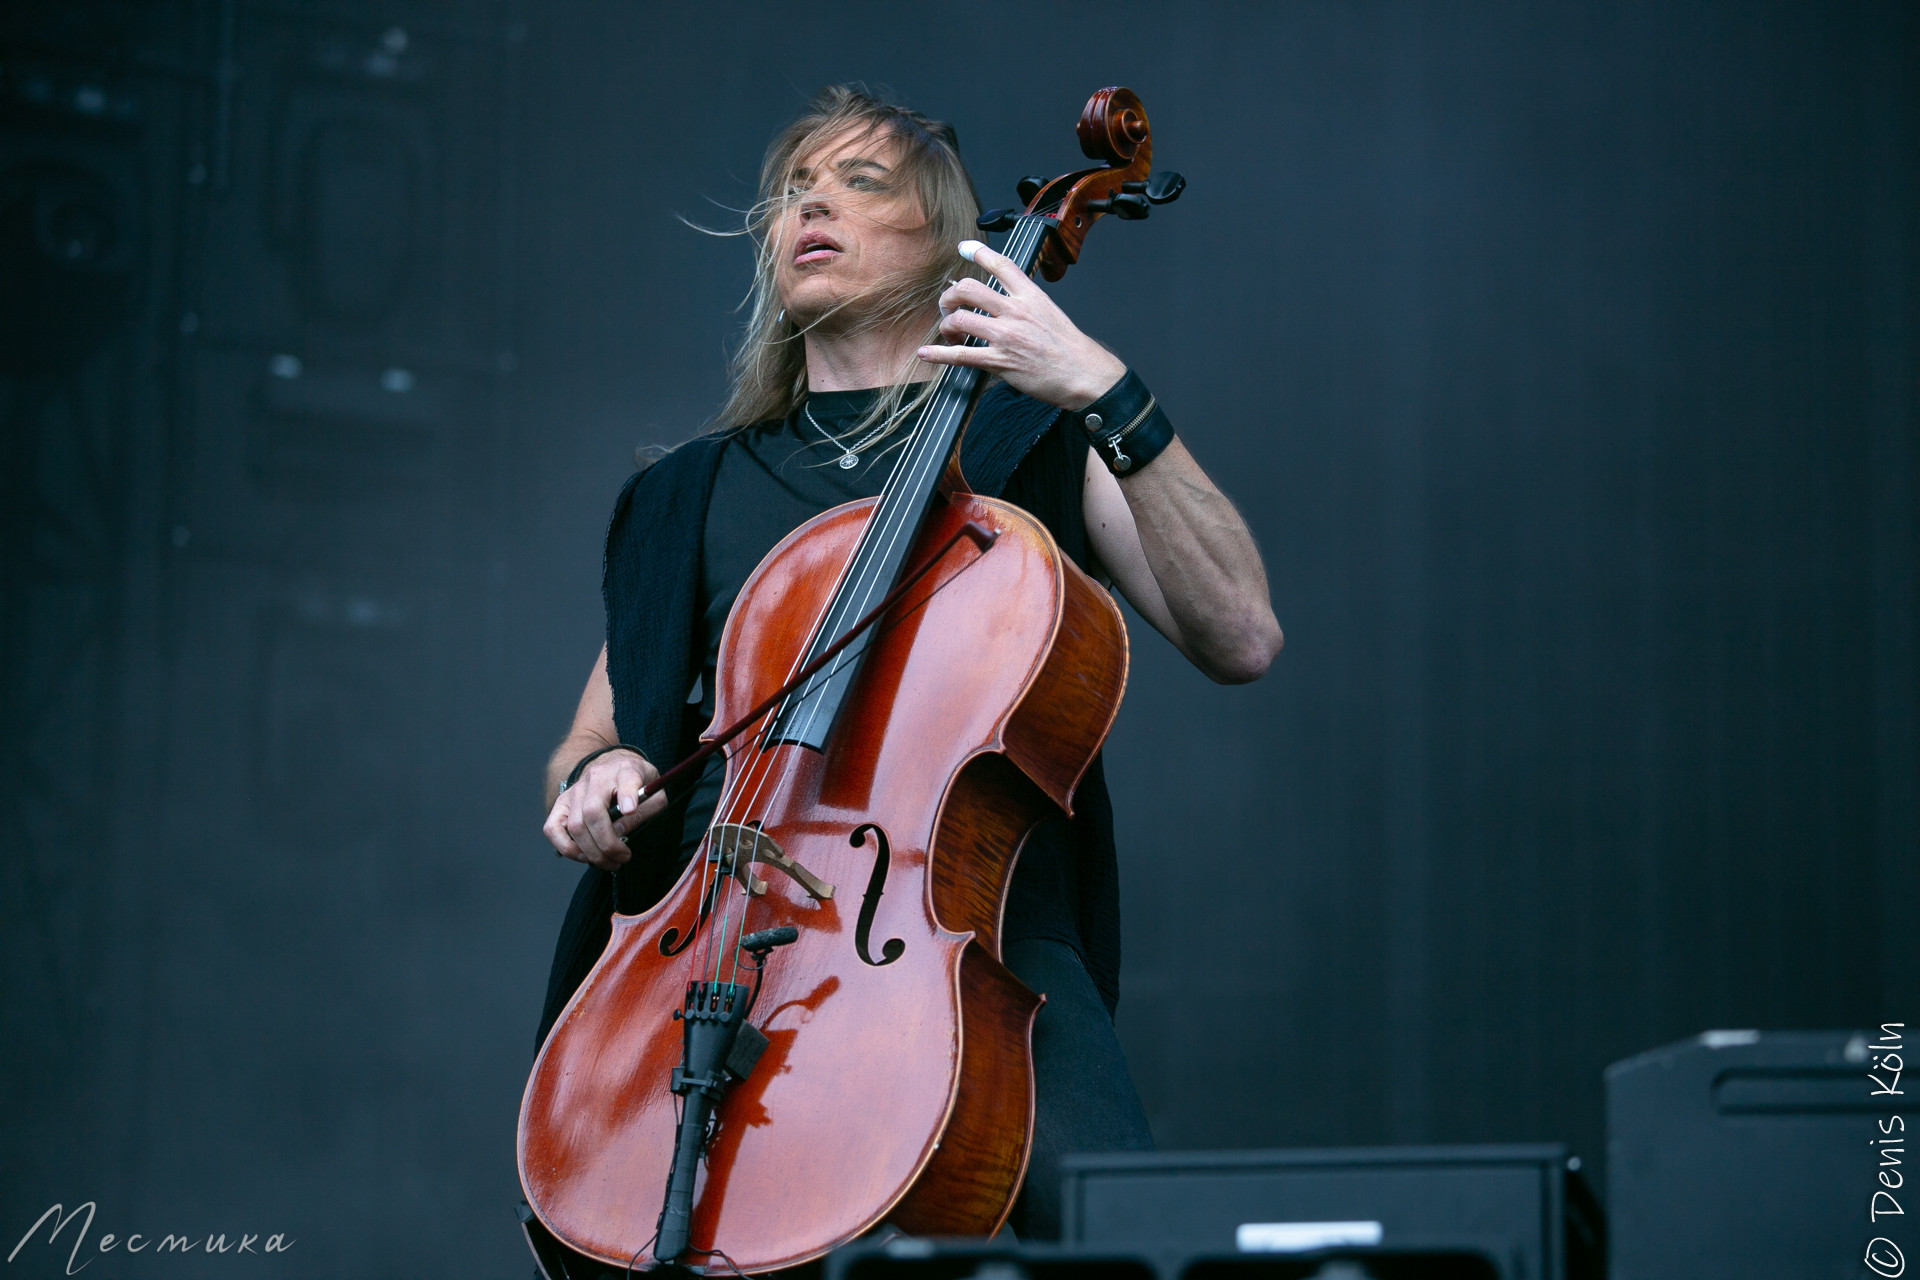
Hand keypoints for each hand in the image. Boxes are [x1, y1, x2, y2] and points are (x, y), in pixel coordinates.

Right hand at [543, 747, 667, 870]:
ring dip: (591, 852)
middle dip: (607, 844)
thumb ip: (644, 811)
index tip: (630, 808)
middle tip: (623, 858)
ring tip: (609, 862)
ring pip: (574, 826)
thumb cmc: (638, 786)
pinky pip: (552, 829)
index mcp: (625, 770)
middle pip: (593, 813)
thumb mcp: (654, 795)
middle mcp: (596, 777)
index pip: (626, 780)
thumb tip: (619, 833)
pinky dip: (567, 848)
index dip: (627, 795)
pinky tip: (585, 857)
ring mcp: (575, 790)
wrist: (615, 768)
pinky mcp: (561, 803)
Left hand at [916, 242, 1126, 409]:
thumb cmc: (1071, 349)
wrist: (1083, 374)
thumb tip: (1003, 305)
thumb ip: (1026, 305)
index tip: (965, 248)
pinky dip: (939, 353)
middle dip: (950, 296)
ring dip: (946, 325)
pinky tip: (926, 353)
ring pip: (960, 319)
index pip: (1001, 264)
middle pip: (969, 289)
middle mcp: (1015, 311)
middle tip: (948, 306)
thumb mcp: (1051, 313)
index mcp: (1030, 296)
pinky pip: (960, 354)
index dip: (979, 252)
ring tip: (950, 333)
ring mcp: (1006, 335)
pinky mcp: (999, 361)